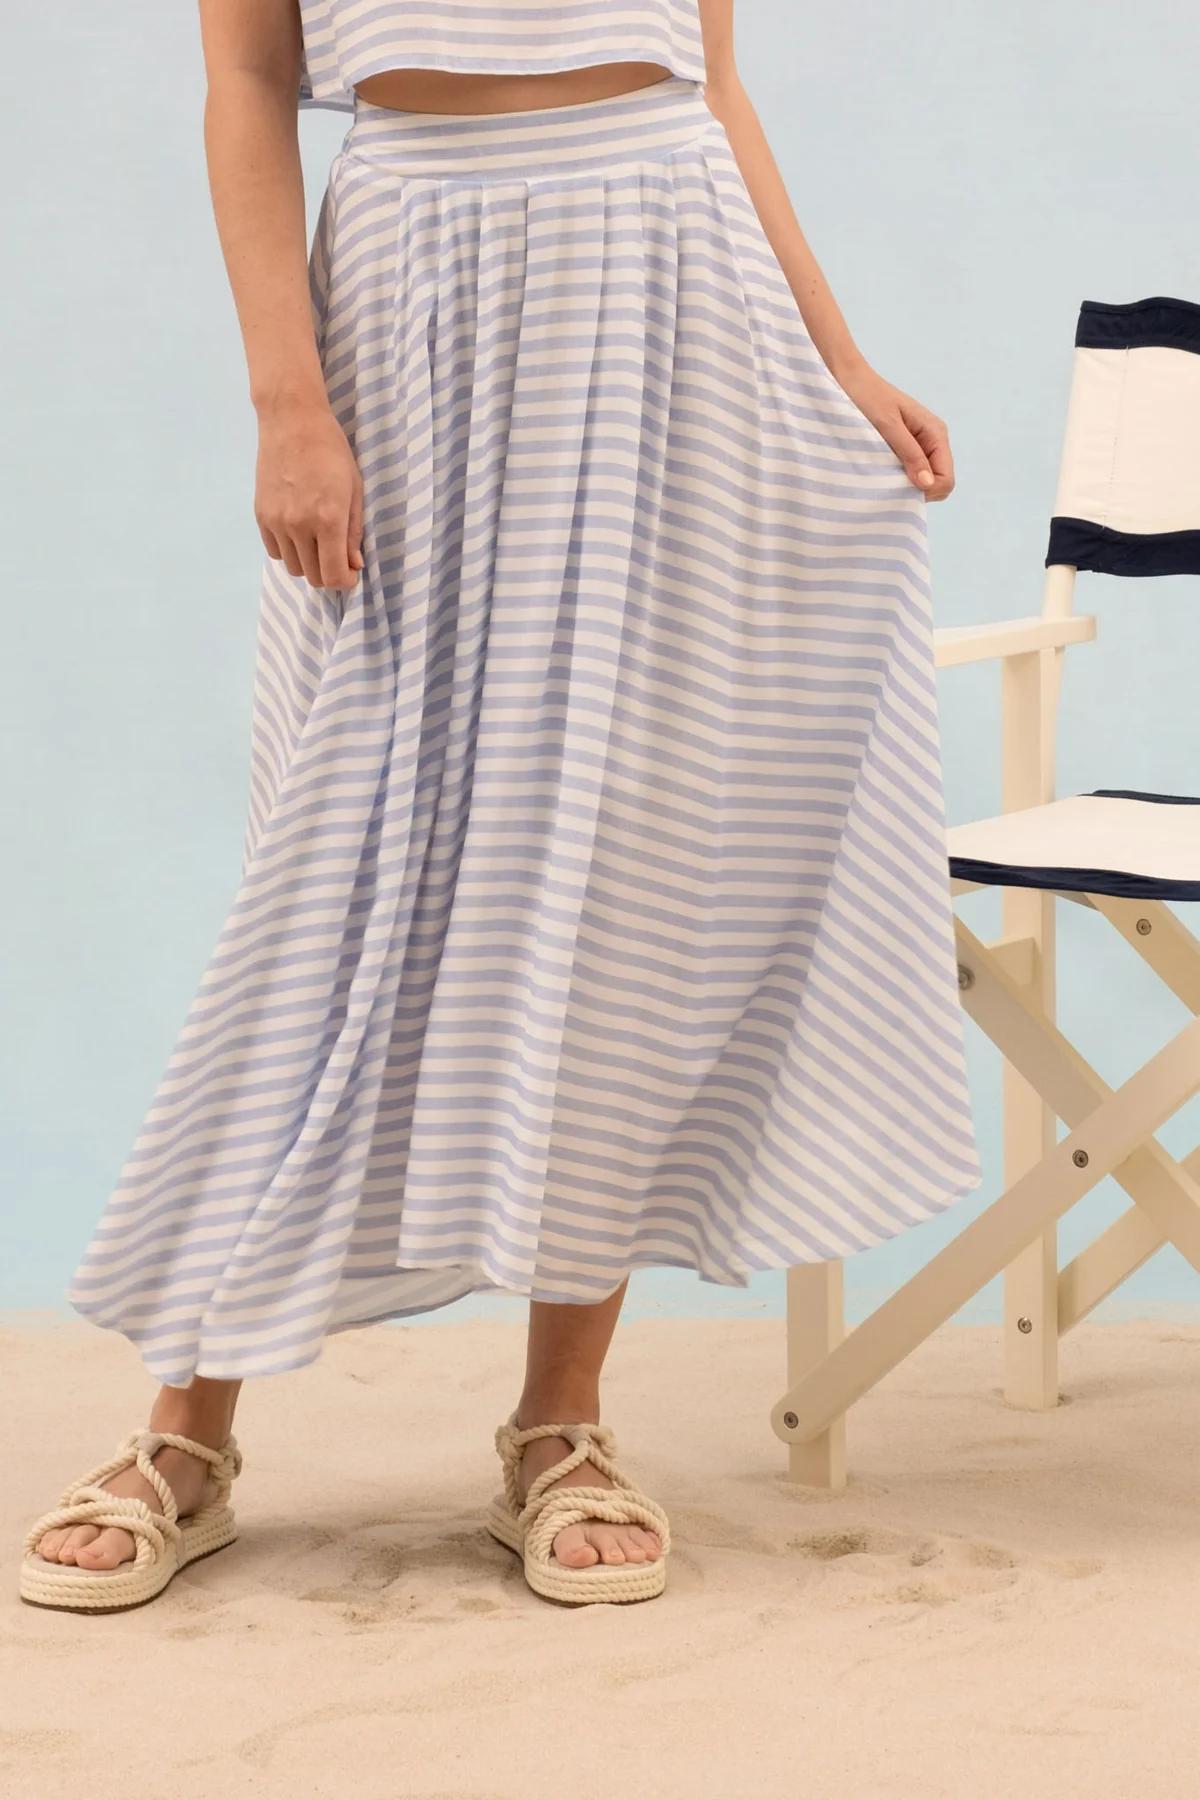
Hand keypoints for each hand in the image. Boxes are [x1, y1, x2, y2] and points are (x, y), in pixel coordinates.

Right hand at [254, 396, 364, 589]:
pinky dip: (289, 551)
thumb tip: (354, 564)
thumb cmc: (331, 451)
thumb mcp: (354, 490)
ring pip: (293, 567)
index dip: (345, 582)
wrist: (291, 421)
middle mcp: (299, 526)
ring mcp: (276, 522)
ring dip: (309, 563)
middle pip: (313, 577)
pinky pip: (274, 552)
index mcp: (328, 519)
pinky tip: (298, 534)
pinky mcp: (260, 516)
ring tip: (317, 542)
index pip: (333, 576)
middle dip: (329, 574)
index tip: (350, 573)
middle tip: (337, 557)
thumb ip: (354, 532)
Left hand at [835, 363, 954, 501]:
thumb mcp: (888, 426)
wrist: (848, 378)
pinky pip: (909, 471)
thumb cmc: (867, 397)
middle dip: (917, 490)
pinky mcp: (904, 446)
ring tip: (881, 473)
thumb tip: (927, 484)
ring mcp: (919, 444)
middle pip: (937, 483)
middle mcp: (932, 440)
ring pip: (923, 480)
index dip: (926, 491)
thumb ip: (909, 454)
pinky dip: (897, 477)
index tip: (897, 488)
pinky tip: (880, 470)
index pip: (945, 478)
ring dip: (905, 484)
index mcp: (935, 433)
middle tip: (887, 481)